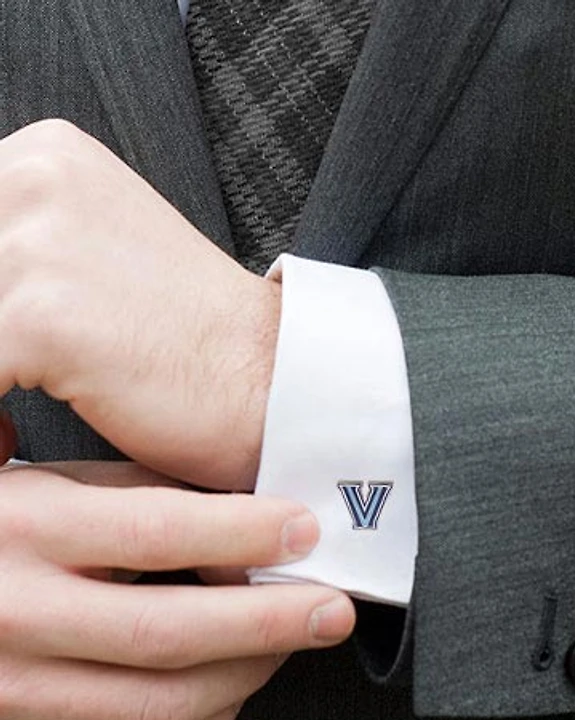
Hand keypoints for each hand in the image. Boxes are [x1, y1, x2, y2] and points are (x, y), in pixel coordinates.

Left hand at [0, 119, 277, 490]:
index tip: (4, 356)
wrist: (278, 382)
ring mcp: (39, 242)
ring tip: (8, 419)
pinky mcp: (43, 316)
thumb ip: (24, 245)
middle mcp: (36, 175)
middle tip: (7, 389)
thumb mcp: (99, 257)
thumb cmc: (195, 342)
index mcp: (46, 155)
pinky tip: (11, 440)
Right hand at [0, 462, 354, 719]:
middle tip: (329, 609)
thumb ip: (148, 494)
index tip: (302, 531)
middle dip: (268, 623)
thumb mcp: (61, 484)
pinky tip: (232, 689)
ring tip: (286, 643)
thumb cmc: (4, 528)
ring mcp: (11, 695)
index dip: (243, 533)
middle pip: (166, 634)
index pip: (154, 534)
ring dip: (247, 676)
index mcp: (26, 532)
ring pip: (159, 708)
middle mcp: (12, 617)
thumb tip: (248, 514)